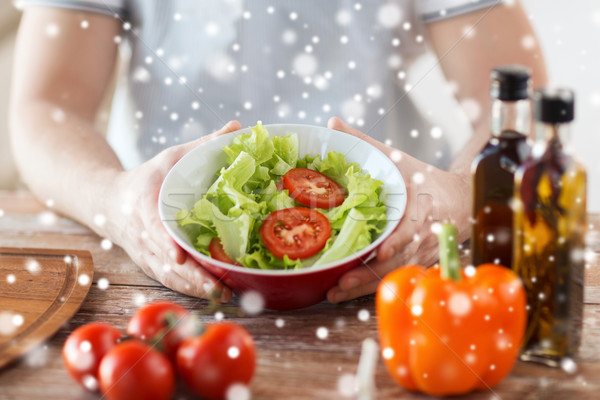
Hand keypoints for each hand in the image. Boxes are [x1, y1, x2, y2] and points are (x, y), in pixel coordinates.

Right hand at [106, 121, 241, 299]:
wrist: (109, 201)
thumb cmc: (147, 177)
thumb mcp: (171, 157)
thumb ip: (203, 145)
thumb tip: (238, 128)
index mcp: (144, 208)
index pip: (154, 229)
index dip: (166, 244)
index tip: (181, 257)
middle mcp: (142, 237)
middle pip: (167, 261)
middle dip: (194, 276)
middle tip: (222, 286)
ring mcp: (145, 255)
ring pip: (169, 277)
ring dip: (195, 289)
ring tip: (225, 294)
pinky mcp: (151, 265)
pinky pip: (170, 281)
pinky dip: (190, 290)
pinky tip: (215, 294)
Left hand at [325, 117, 470, 302]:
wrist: (458, 200)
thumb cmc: (423, 178)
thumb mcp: (397, 157)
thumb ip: (363, 141)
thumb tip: (332, 123)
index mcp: (421, 205)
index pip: (411, 226)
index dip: (397, 240)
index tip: (381, 250)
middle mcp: (423, 233)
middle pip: (396, 259)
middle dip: (368, 274)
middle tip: (340, 283)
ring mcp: (420, 252)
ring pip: (393, 273)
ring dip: (363, 287)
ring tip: (334, 294)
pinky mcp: (414, 263)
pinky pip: (392, 277)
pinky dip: (369, 288)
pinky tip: (345, 293)